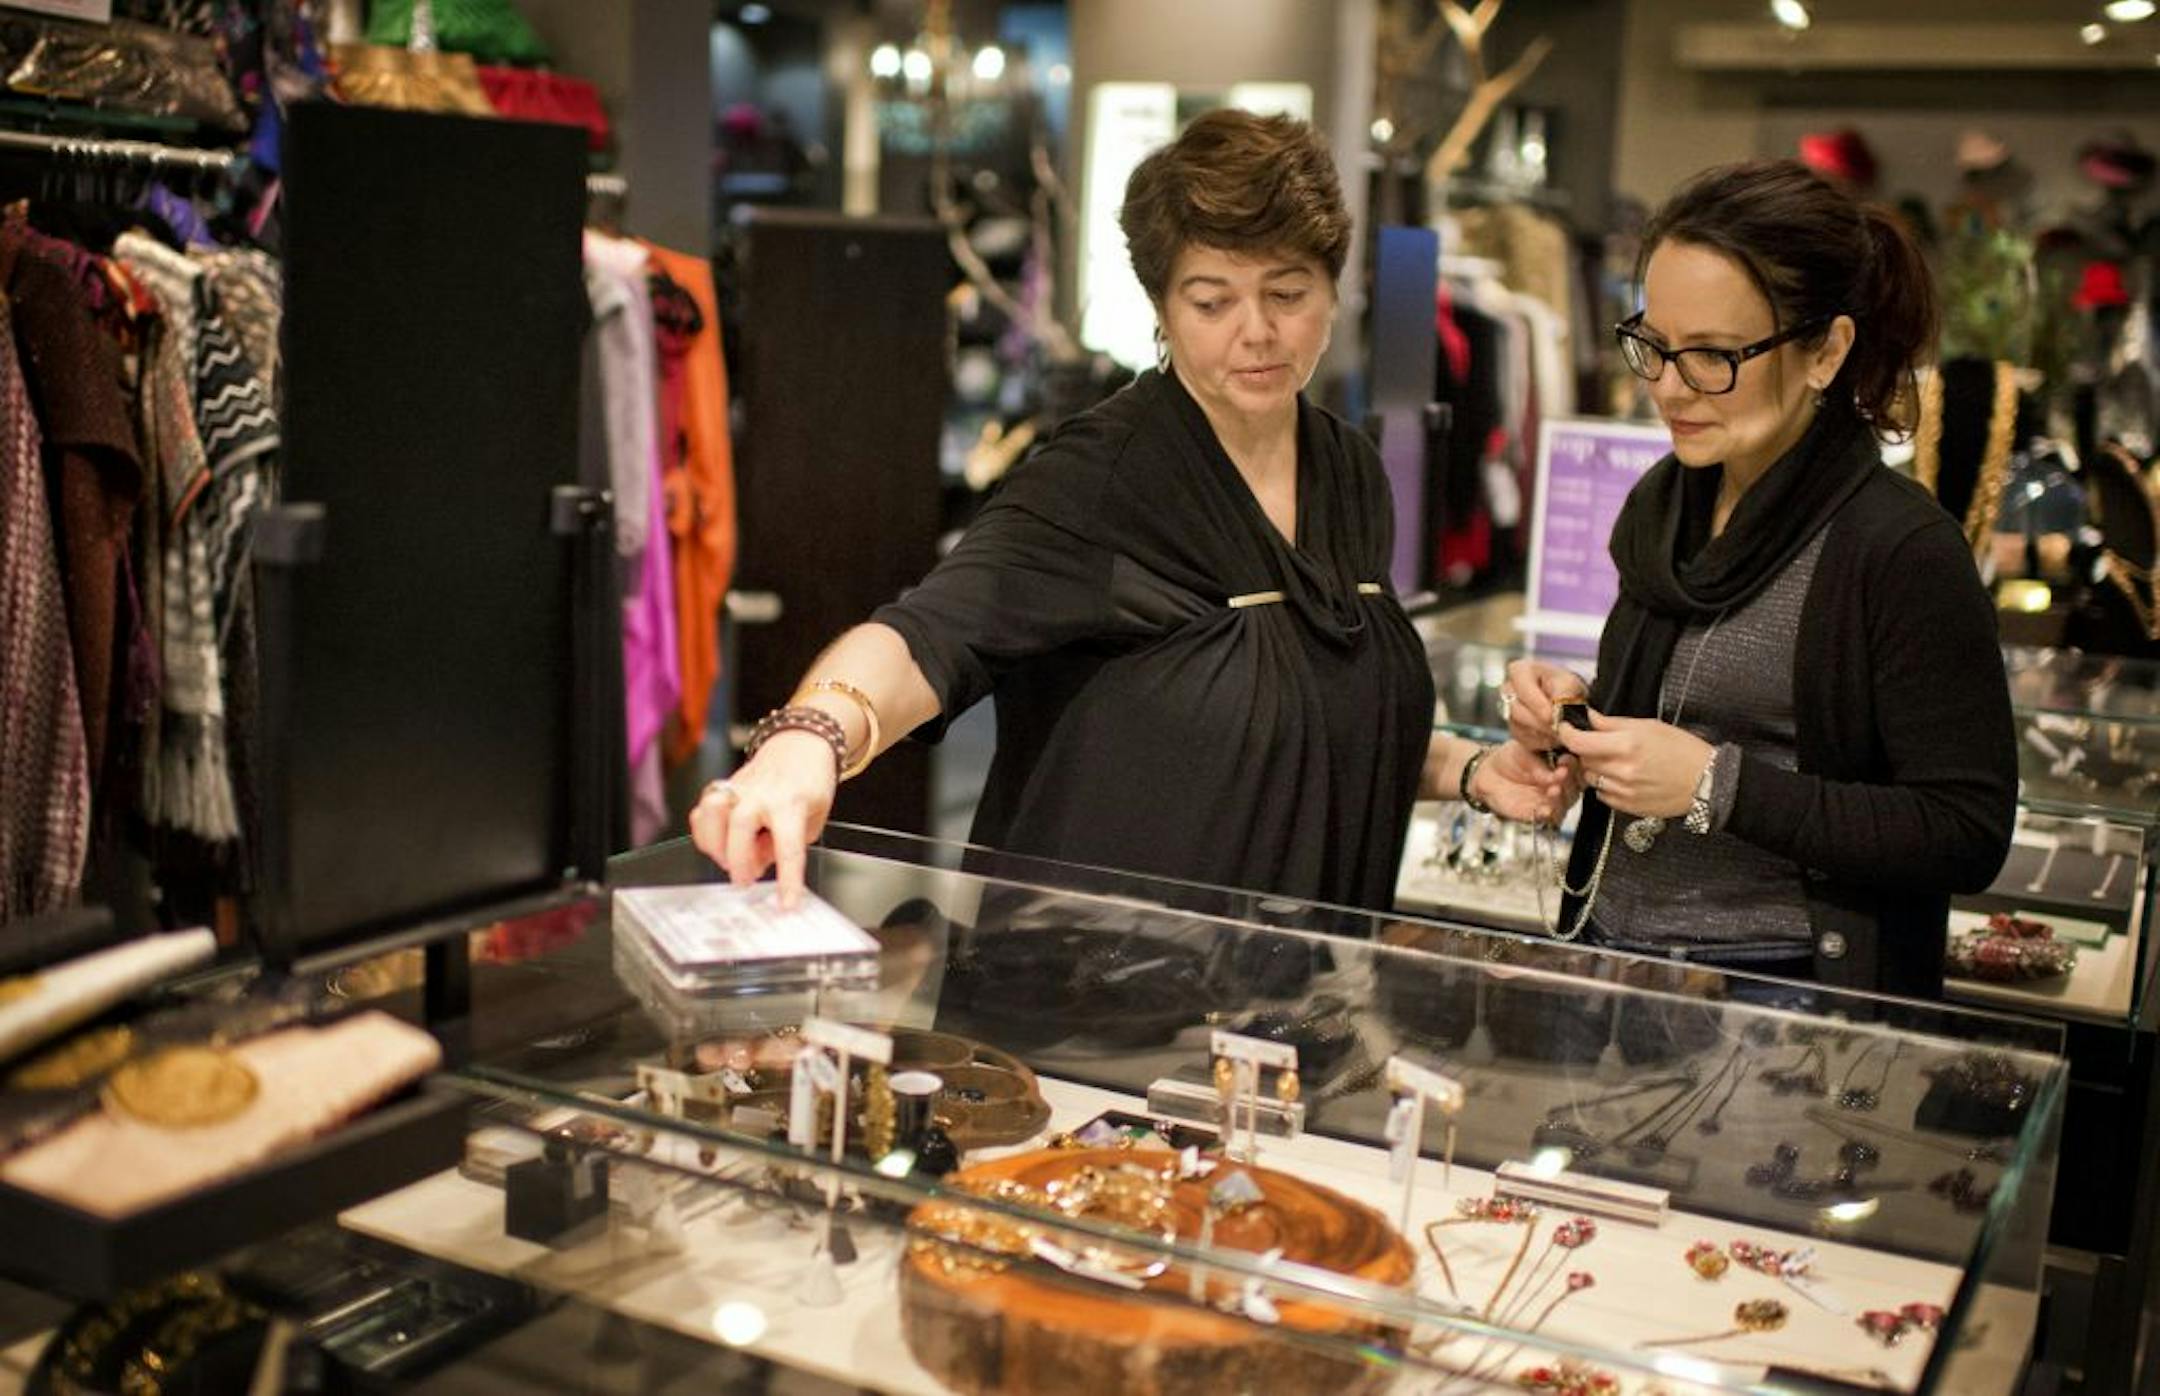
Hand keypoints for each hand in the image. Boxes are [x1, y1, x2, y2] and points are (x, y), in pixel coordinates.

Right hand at [688, 732, 839, 907]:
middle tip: (745, 880)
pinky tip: (717, 844)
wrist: (800, 744)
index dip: (787, 880)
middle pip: (740, 825)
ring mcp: (737, 788)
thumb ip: (787, 844)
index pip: (788, 847)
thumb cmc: (809, 783)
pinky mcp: (722, 789)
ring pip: (711, 811)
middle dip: (738, 859)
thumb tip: (758, 864)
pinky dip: (703, 832)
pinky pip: (701, 811)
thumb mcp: (813, 819)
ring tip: (728, 860)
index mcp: (791, 803)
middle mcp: (760, 793)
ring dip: (715, 844)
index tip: (786, 904)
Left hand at [1471, 739, 1578, 824]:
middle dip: (1570, 782)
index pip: (1578, 769)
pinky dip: (1548, 815)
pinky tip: (1545, 809)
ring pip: (1565, 805)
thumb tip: (1558, 773)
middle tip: (1561, 775)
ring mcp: (1550, 801)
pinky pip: (1548, 819)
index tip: (1565, 760)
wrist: (1488, 772)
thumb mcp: (1526, 751)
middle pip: (1575, 789)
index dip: (1574, 765)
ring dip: (1561, 800)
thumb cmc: (1511, 758)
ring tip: (1553, 790)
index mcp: (1563, 767)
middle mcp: (1561, 786)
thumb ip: (1541, 764)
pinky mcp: (1537, 814)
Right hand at [1502, 658, 1589, 755]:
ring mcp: (1507, 710)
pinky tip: (1554, 737)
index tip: (1551, 716)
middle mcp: (1508, 690)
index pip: (1522, 688)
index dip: (1536, 704)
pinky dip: (1541, 741)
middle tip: (1559, 729)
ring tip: (1561, 732)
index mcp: (1519, 671)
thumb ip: (1562, 693)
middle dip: (1540, 722)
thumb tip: (1555, 711)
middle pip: (1517, 710)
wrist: (1565, 701)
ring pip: (1519, 727)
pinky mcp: (1513, 728)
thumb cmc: (1565, 686)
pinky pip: (1523, 739)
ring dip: (1542, 733)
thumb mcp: (1569, 682)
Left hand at [1555, 710, 1714, 819]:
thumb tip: (1588, 717)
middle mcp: (1622, 771)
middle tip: (1599, 744)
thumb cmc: (1682, 750)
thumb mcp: (1649, 726)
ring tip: (1615, 761)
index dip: (1567, 733)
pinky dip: (1606, 785)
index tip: (1566, 728)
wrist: (1707, 781)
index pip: (1579, 741)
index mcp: (1627, 745)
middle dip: (1586, 750)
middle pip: (1583, 760)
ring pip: (1591, 779)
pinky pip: (1602, 795)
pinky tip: (1623, 778)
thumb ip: (1613, 723)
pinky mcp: (1628, 807)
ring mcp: (1624, 792)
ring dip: (1596, 769)